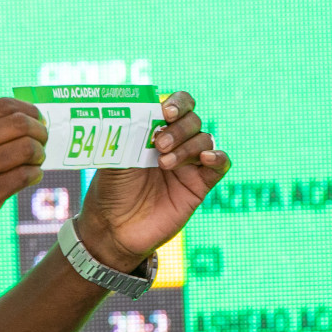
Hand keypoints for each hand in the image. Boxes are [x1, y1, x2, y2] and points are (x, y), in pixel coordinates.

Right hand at [0, 98, 47, 260]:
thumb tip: (15, 125)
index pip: (2, 106)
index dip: (28, 109)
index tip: (36, 118)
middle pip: (19, 124)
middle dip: (39, 130)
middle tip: (42, 139)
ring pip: (26, 148)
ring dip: (39, 154)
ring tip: (37, 160)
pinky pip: (23, 176)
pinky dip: (34, 174)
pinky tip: (31, 176)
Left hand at [76, 90, 230, 269]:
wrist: (114, 228)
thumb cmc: (110, 189)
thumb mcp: (114, 156)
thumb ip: (130, 133)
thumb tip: (141, 110)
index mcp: (153, 131)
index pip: (176, 106)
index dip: (177, 104)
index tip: (165, 112)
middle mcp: (174, 144)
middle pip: (193, 120)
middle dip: (178, 128)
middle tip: (159, 143)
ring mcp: (188, 164)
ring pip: (204, 139)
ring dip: (187, 146)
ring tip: (164, 163)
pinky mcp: (199, 185)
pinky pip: (221, 164)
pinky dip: (218, 157)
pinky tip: (206, 158)